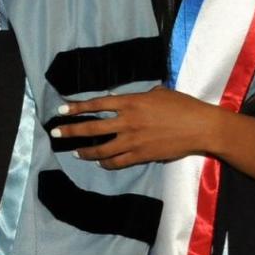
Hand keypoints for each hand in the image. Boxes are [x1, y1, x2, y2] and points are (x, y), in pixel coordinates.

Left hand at [50, 87, 219, 168]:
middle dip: (71, 131)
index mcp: (132, 102)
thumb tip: (130, 101)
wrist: (199, 127)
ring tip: (77, 152)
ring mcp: (134, 140)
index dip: (77, 107)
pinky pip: (118, 161)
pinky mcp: (142, 155)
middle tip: (55, 134)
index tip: (61, 110)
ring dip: (86, 150)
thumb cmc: (182, 105)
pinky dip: (106, 162)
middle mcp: (128, 121)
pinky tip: (100, 161)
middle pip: (92, 127)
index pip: (97, 104)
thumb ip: (140, 97)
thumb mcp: (159, 93)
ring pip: (102, 148)